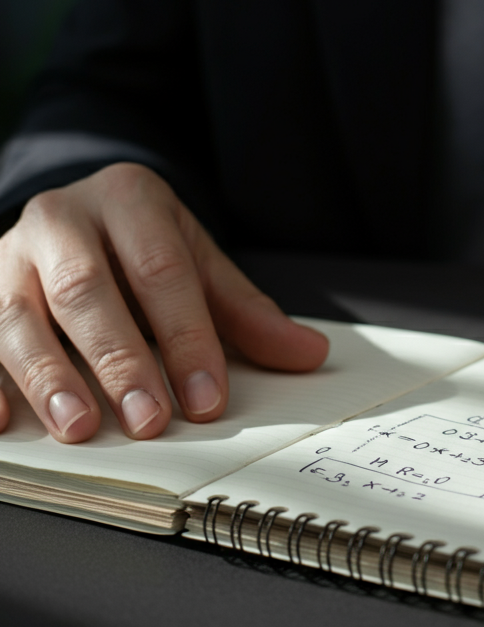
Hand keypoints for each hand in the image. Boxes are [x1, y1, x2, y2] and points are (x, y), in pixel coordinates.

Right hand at [0, 162, 327, 441]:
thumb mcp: (199, 264)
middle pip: (86, 290)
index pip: (162, 271)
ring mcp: (7, 251)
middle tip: (149, 421)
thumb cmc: (144, 247)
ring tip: (78, 428)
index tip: (207, 399)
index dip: (187, 338)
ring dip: (46, 375)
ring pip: (14, 313)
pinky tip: (2, 422)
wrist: (77, 212)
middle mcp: (60, 217)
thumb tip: (308, 355)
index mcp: (129, 198)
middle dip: (118, 360)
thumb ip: (247, 312)